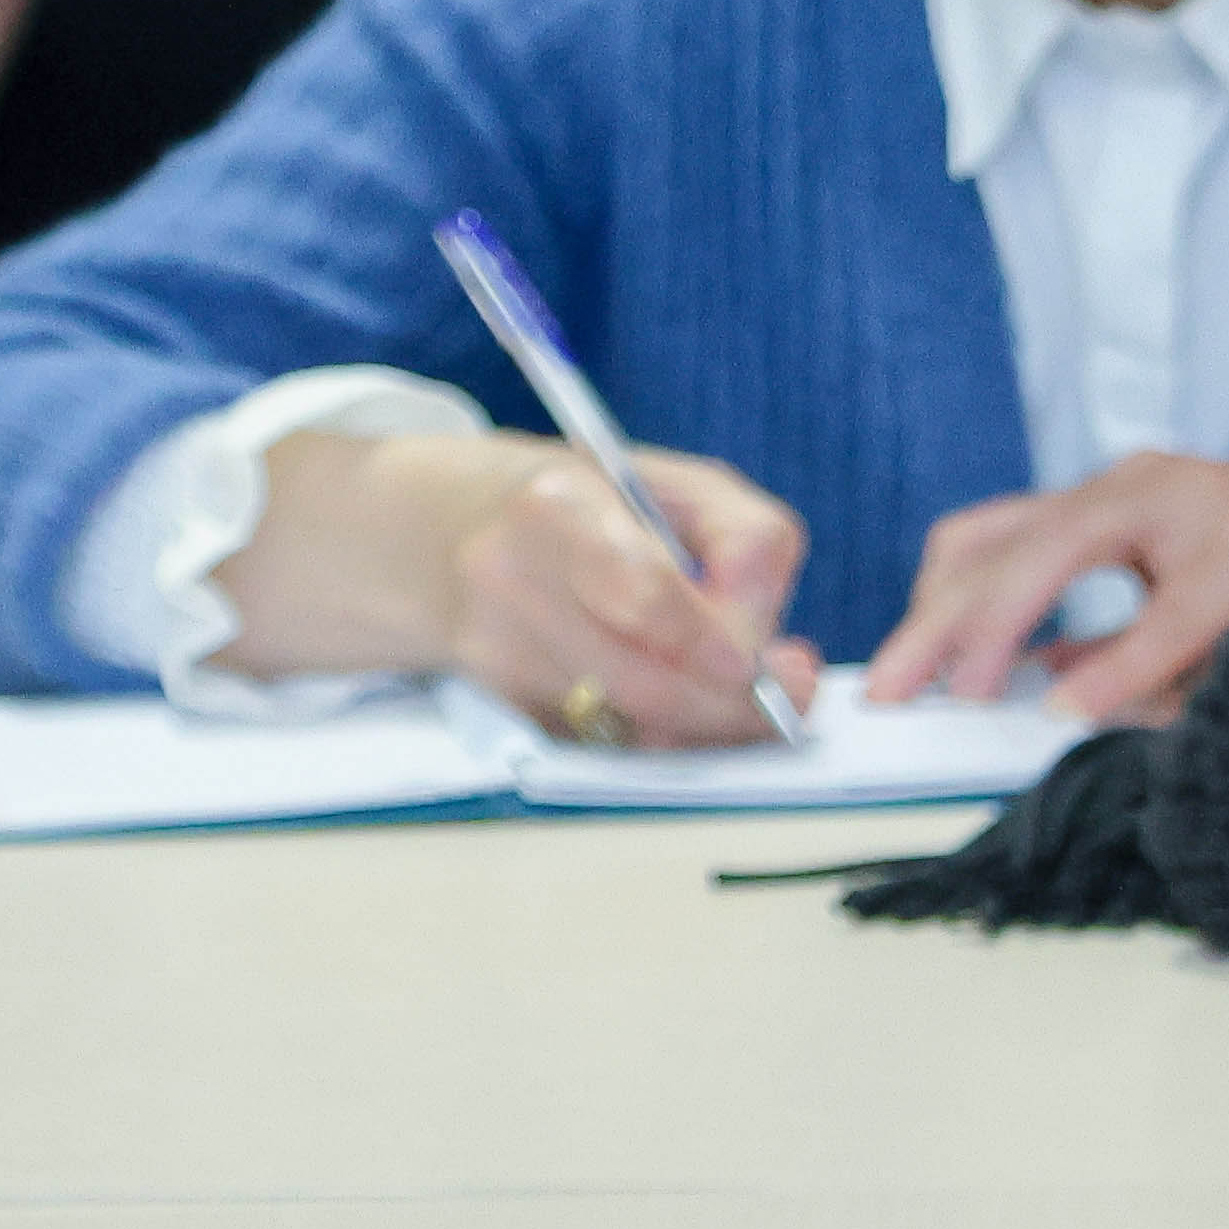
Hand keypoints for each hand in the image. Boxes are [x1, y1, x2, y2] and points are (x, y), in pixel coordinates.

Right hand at [355, 431, 816, 743]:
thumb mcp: (676, 485)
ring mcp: (495, 650)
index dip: (709, 640)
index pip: (641, 593)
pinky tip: (686, 701)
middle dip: (731, 703)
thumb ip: (746, 542)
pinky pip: (608, 743)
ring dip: (707, 723)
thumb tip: (767, 637)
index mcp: (556, 506)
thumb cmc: (587, 504)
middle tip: (788, 697)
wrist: (440, 531)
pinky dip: (664, 734)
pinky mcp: (499, 703)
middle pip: (644, 680)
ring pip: (631, 723)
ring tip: (746, 692)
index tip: (760, 662)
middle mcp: (510, 580)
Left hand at [868, 452, 1228, 721]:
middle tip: (893, 691)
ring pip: (1053, 552)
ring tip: (969, 691)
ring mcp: (1192, 508)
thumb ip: (1119, 650)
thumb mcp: (1193, 619)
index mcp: (1119, 503)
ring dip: (996, 626)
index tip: (890, 679)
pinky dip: (1117, 665)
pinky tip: (1081, 707)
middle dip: (934, 621)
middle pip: (995, 542)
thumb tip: (1045, 693)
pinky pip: (1165, 616)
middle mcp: (1140, 486)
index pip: (989, 544)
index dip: (930, 608)